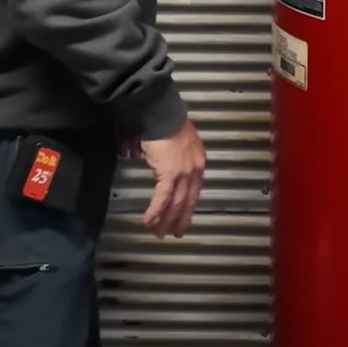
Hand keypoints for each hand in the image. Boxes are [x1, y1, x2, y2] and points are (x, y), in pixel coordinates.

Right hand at [138, 120, 205, 237]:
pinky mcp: (170, 174)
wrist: (161, 113)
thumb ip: (171, 157)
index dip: (188, 206)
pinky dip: (156, 211)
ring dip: (167, 220)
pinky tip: (149, 221)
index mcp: (198, 161)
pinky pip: (163, 199)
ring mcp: (184, 173)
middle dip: (180, 219)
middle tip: (174, 233)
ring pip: (176, 203)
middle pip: (188, 200)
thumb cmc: (165, 123)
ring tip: (160, 233)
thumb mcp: (175, 142)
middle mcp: (195, 169)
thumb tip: (157, 164)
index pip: (194, 190)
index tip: (183, 217)